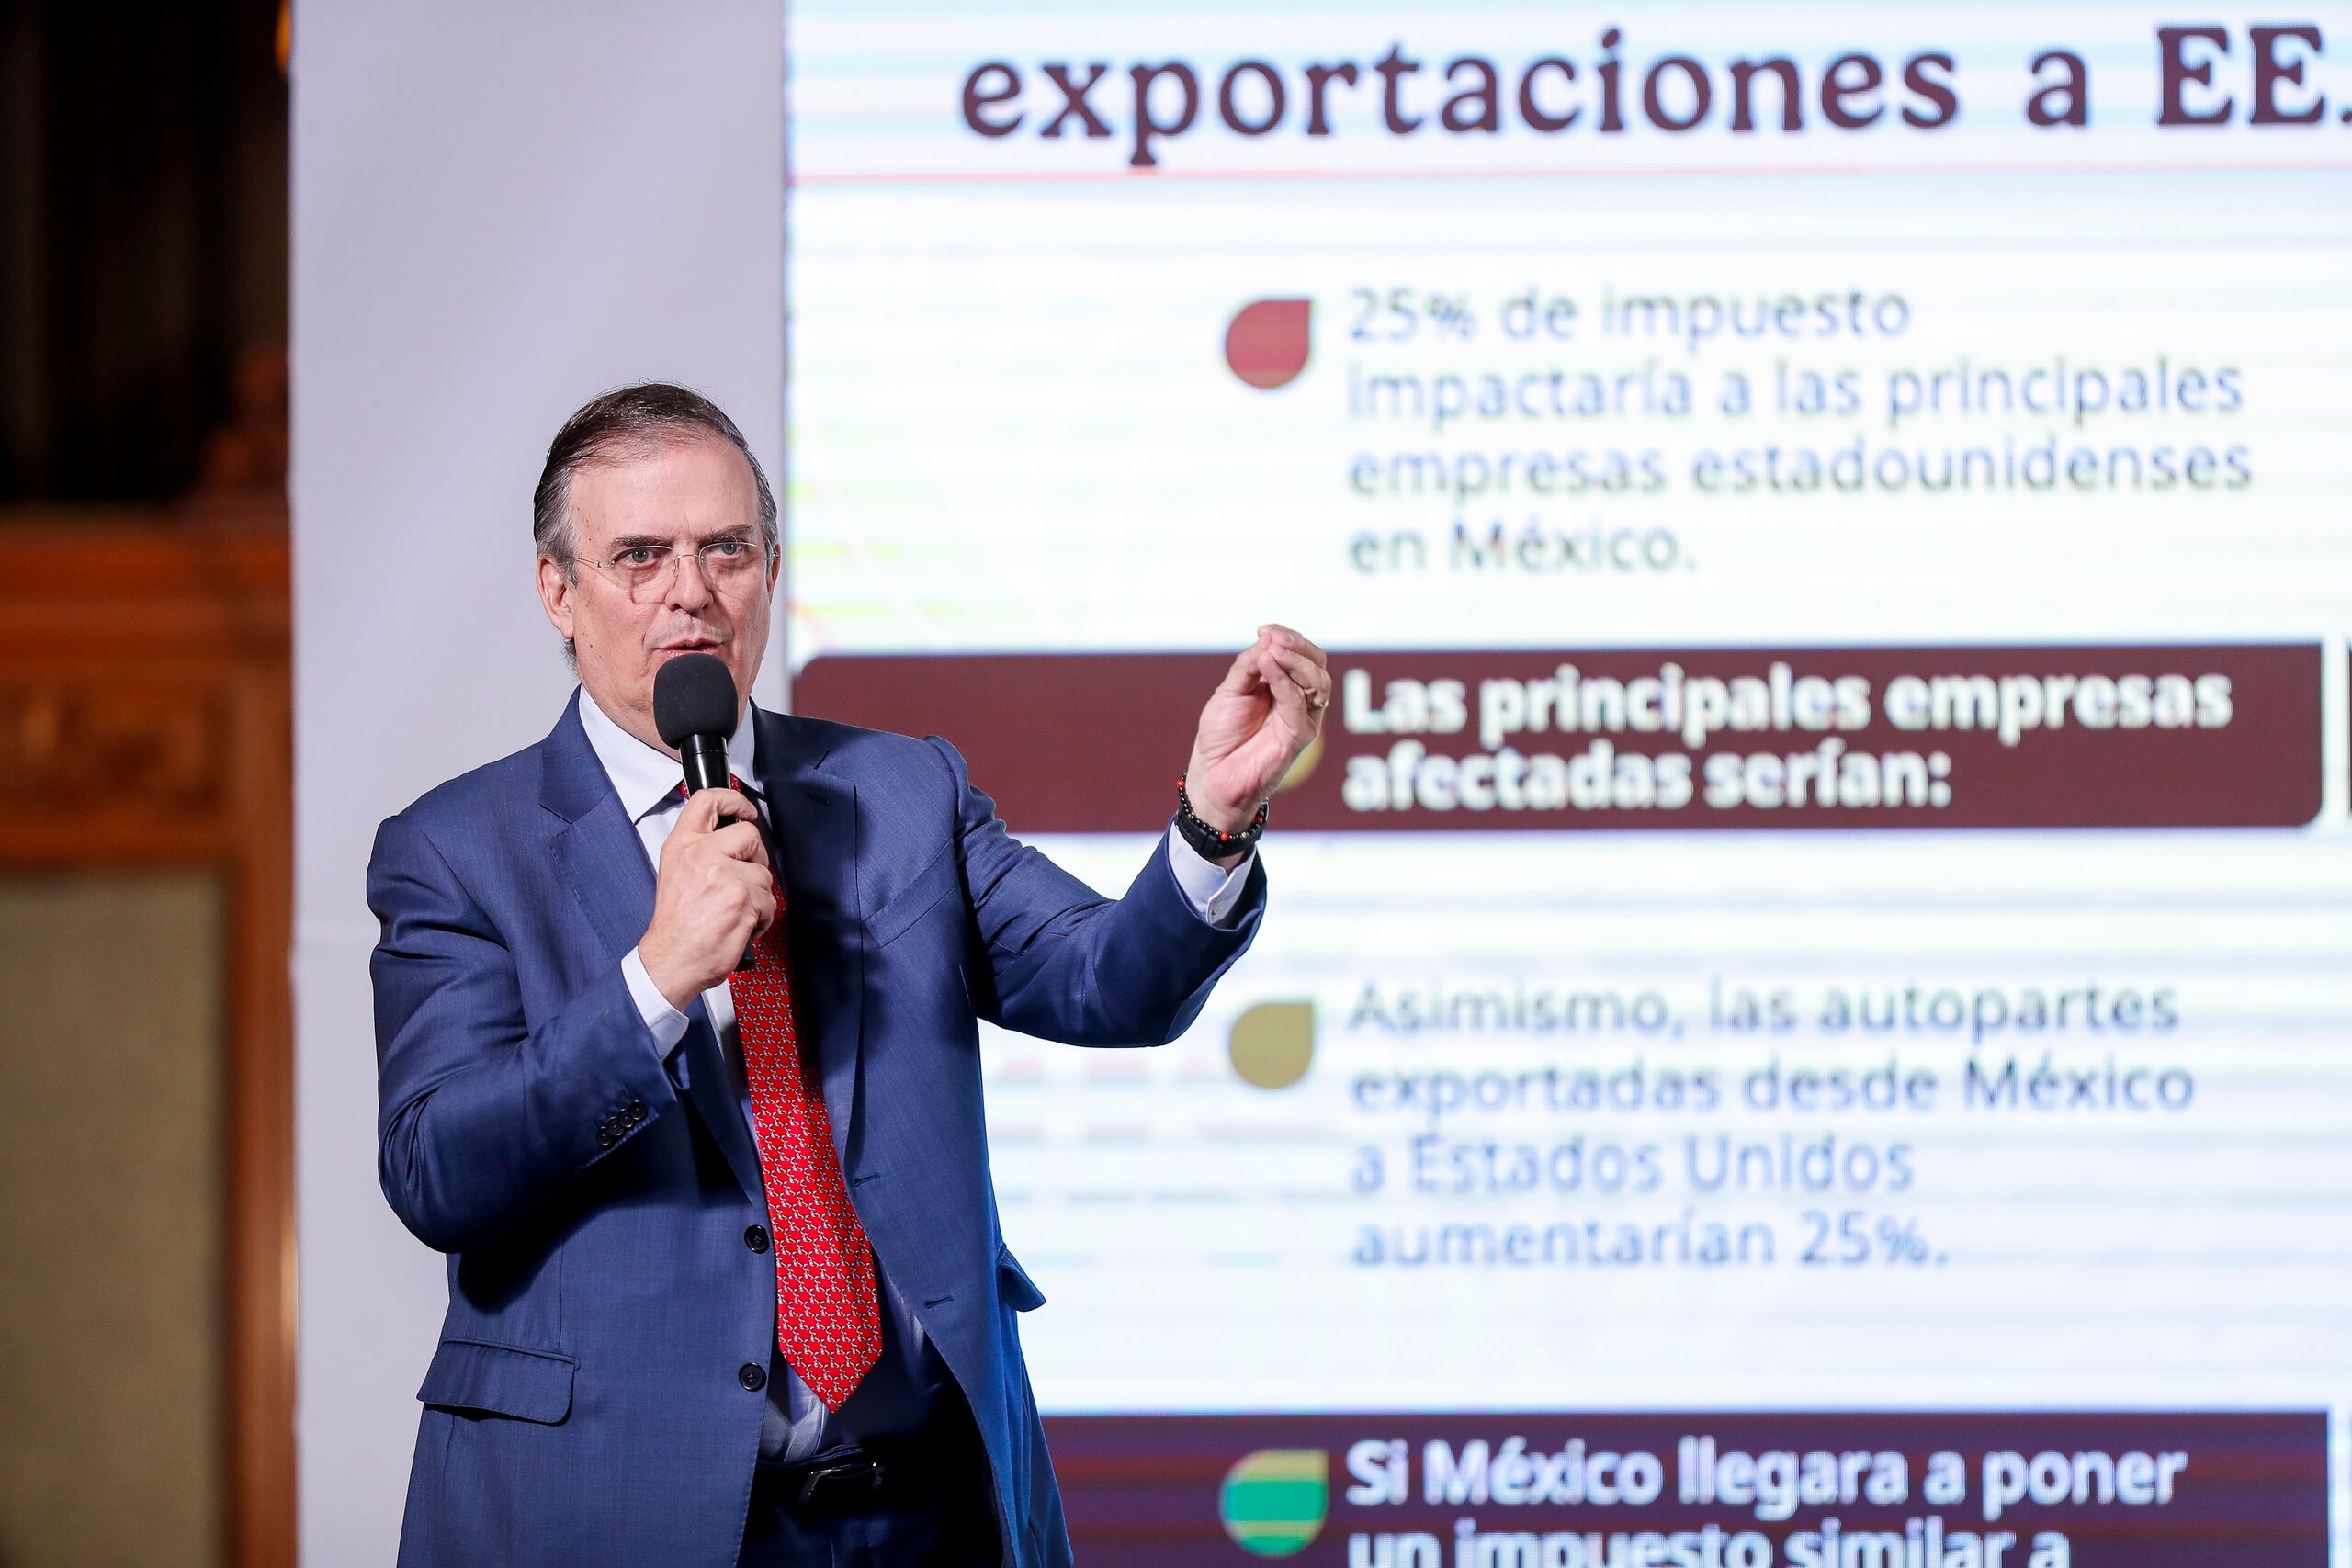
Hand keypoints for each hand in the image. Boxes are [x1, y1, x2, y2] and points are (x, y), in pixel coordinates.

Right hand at [638, 787, 775, 1010]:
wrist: (672, 960)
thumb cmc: (676, 926)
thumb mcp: (675, 874)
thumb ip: (700, 851)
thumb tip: (731, 840)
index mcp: (683, 847)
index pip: (707, 801)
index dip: (734, 800)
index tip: (746, 811)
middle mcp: (702, 856)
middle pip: (749, 836)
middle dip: (755, 858)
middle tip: (745, 877)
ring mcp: (724, 877)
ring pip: (763, 874)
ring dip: (758, 896)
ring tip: (735, 911)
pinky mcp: (743, 900)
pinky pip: (769, 902)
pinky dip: (762, 917)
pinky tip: (742, 924)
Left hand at [1183, 624, 1330, 854]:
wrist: (1213, 773)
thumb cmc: (1222, 734)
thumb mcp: (1230, 690)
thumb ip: (1248, 665)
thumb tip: (1267, 638)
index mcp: (1284, 685)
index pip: (1300, 653)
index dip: (1287, 637)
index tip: (1264, 629)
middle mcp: (1299, 699)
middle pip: (1317, 662)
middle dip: (1297, 645)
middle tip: (1273, 638)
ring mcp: (1302, 718)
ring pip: (1318, 681)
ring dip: (1295, 660)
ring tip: (1270, 651)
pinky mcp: (1299, 736)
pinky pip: (1298, 703)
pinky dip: (1284, 680)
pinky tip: (1266, 666)